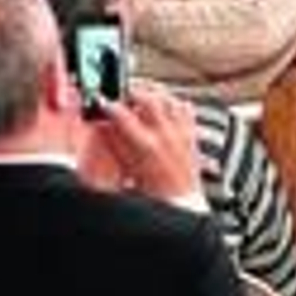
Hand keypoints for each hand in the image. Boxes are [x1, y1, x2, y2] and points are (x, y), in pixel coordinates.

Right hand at [90, 83, 202, 203]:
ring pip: (169, 98)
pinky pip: (185, 108)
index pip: (122, 115)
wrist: (181, 203)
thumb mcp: (128, 169)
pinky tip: (165, 107)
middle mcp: (166, 136)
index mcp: (147, 147)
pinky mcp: (191, 134)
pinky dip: (173, 103)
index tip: (103, 103)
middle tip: (123, 95)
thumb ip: (115, 143)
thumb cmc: (156, 194)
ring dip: (153, 94)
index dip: (108, 105)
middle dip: (132, 92)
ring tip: (143, 97)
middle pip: (149, 98)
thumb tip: (103, 126)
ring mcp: (181, 133)